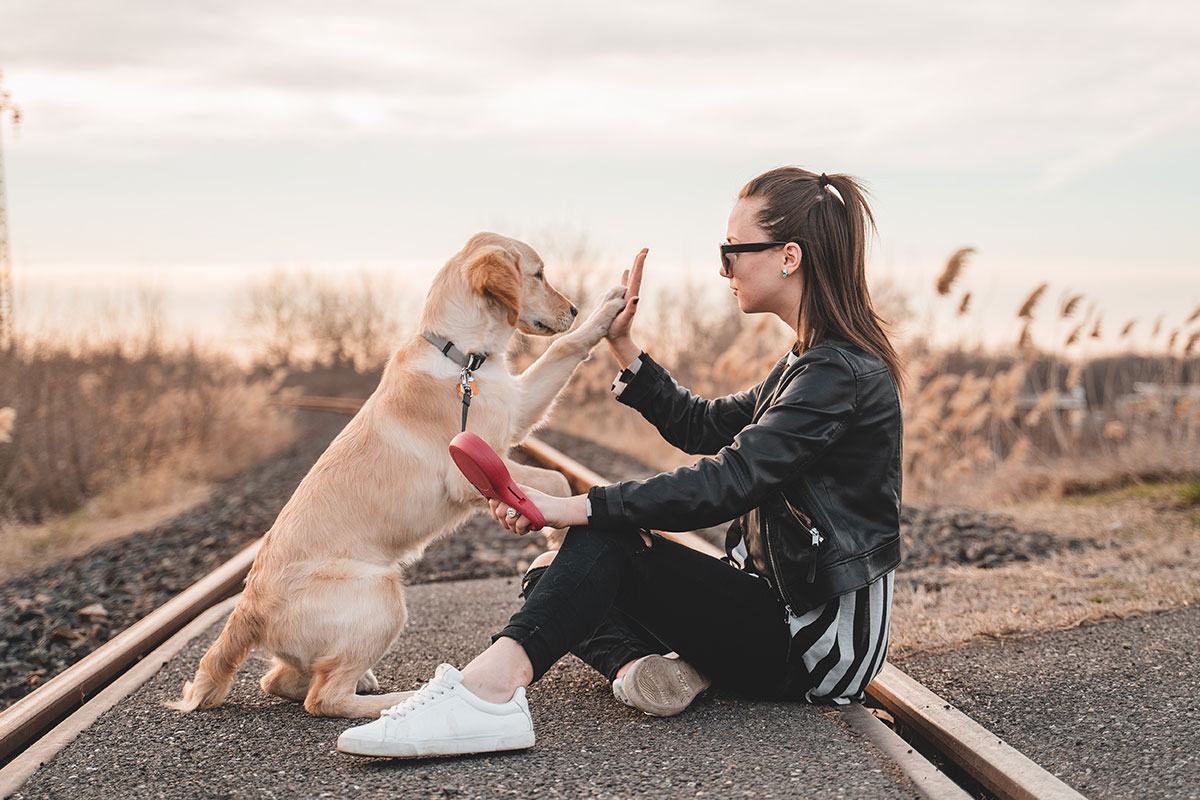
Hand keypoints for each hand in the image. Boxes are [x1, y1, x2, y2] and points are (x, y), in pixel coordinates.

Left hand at [488, 487, 587, 533]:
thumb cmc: (542, 510)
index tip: (503, 518)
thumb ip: (510, 505)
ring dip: (515, 529)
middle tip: (514, 526)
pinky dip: (523, 531)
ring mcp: (528, 501)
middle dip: (505, 523)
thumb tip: (494, 511)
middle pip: (499, 512)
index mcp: (517, 489)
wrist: (563, 510)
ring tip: (523, 528)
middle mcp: (521, 492)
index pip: (494, 499)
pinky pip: (519, 526)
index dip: (495, 512)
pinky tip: (530, 528)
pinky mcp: (535, 511)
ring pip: (509, 520)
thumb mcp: (525, 504)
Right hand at [606, 249, 644, 364]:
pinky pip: (624, 285)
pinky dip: (626, 277)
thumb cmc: (618, 332)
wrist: (619, 340)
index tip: (643, 253)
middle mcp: (631, 296)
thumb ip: (630, 309)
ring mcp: (627, 298)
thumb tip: (636, 298)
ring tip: (638, 257)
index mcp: (631, 298)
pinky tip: (626, 271)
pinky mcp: (622, 301)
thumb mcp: (623, 321)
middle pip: (636, 275)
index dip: (639, 265)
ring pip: (632, 278)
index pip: (636, 278)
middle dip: (640, 262)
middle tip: (645, 249)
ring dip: (635, 267)